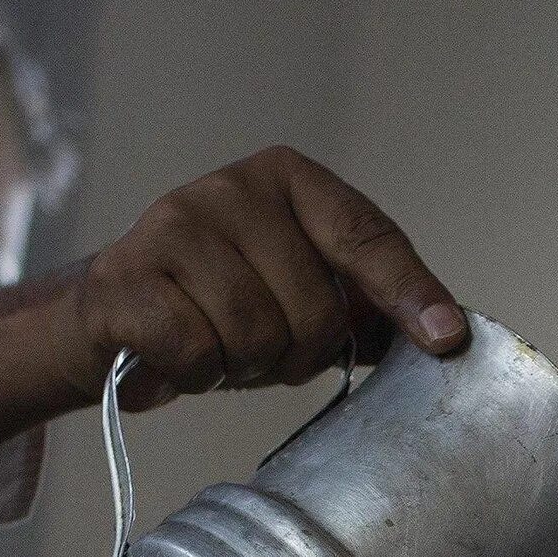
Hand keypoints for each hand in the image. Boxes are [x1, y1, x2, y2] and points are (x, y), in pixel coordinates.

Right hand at [0, 147, 467, 459]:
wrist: (111, 315)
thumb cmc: (221, 306)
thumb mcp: (299, 294)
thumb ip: (366, 304)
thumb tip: (446, 334)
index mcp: (289, 181)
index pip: (368, 238)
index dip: (410, 293)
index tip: (446, 340)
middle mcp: (233, 188)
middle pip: (315, 309)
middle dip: (297, 354)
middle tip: (263, 351)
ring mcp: (173, 223)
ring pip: (257, 335)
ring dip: (242, 369)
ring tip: (218, 351)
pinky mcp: (124, 276)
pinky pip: (197, 353)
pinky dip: (193, 376)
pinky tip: (175, 360)